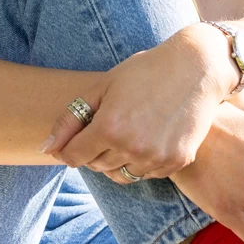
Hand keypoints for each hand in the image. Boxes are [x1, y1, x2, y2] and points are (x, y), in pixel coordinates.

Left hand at [42, 24, 232, 179]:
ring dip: (116, 160)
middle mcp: (131, 148)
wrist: (197, 68)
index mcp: (109, 127)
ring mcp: (156, 158)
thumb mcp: (102, 87)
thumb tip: (46, 149)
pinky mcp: (176, 162)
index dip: (71, 147)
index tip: (79, 136)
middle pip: (96, 167)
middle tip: (108, 126)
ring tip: (127, 132)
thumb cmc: (145, 71)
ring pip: (120, 175)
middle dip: (94, 150)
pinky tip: (148, 137)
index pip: (73, 157)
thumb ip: (70, 120)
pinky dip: (141, 162)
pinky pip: (147, 174)